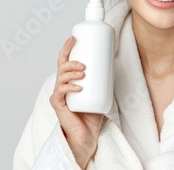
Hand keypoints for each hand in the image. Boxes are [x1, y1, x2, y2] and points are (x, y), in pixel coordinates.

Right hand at [50, 37, 103, 168]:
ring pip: (60, 77)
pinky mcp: (58, 104)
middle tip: (84, 63)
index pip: (65, 59)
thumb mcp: (101, 91)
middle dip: (71, 60)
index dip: (67, 47)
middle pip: (61, 65)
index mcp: (69, 79)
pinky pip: (61, 92)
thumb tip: (114, 60)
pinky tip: (79, 87)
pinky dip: (70, 87)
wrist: (87, 136)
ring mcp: (59, 94)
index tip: (74, 37)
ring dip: (71, 71)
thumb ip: (104, 78)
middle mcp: (61, 84)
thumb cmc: (92, 115)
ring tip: (83, 72)